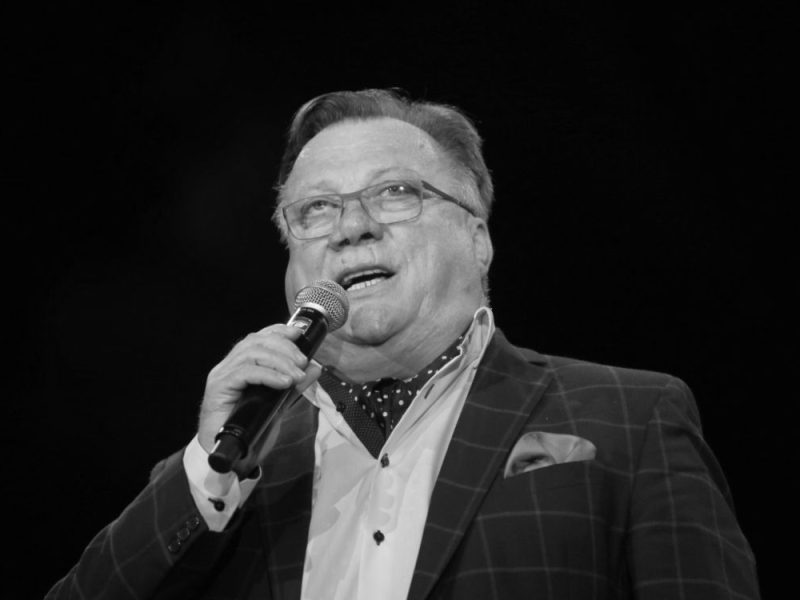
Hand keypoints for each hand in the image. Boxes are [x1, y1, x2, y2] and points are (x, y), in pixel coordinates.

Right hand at [198, 324, 321, 452]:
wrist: (233, 460)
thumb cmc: (251, 431)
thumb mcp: (279, 404)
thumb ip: (294, 386)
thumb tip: (314, 368)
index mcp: (240, 366)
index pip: (258, 338)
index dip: (278, 331)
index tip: (298, 334)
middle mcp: (228, 367)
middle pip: (255, 342)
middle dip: (283, 348)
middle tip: (302, 363)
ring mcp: (221, 376)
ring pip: (251, 354)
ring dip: (279, 361)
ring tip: (296, 376)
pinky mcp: (218, 388)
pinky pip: (244, 372)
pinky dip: (268, 374)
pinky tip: (283, 382)